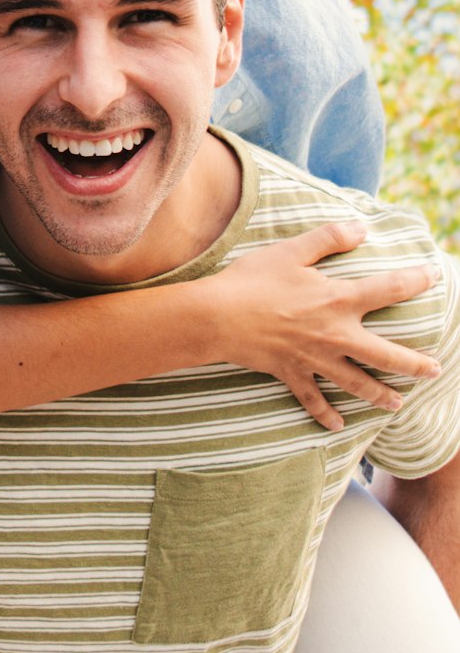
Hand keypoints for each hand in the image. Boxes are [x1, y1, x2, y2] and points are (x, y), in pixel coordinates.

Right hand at [207, 220, 440, 430]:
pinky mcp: (292, 373)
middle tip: (435, 371)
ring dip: (381, 395)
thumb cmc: (253, 280)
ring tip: (398, 404)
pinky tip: (337, 425)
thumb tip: (362, 228)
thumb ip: (329, 239)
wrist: (218, 317)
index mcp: (339, 300)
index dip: (414, 281)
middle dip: (414, 364)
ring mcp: (315, 359)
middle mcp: (336, 335)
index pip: (388, 290)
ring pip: (357, 383)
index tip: (432, 277)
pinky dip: (325, 413)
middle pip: (386, 355)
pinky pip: (313, 398)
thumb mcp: (291, 251)